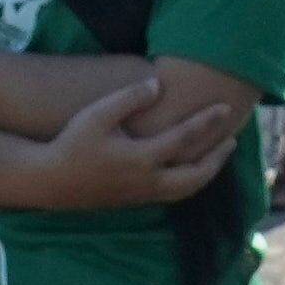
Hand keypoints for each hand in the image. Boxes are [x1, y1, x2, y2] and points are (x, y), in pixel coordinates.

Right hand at [38, 79, 241, 200]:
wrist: (51, 181)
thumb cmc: (73, 143)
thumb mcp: (98, 114)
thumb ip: (129, 98)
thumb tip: (158, 84)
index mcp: (142, 158)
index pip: (184, 138)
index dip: (207, 122)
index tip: (225, 108)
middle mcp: (148, 181)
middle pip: (195, 175)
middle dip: (217, 158)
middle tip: (232, 140)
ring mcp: (141, 194)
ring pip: (185, 190)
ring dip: (205, 173)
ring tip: (217, 156)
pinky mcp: (133, 200)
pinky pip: (172, 194)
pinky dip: (189, 182)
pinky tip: (188, 170)